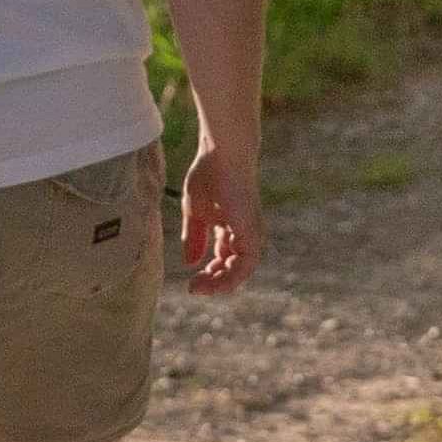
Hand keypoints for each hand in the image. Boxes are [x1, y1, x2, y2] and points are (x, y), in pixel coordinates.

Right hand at [176, 144, 260, 296]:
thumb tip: (190, 262)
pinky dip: (232, 274)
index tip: (190, 282)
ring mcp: (249, 232)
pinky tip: (213, 277)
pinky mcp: (251, 230)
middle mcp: (243, 233)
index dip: (210, 273)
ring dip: (222, 283)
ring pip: (242, 270)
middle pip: (233, 268)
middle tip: (194, 289)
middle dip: (214, 282)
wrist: (222, 153)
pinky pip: (246, 262)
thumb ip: (195, 237)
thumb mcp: (195, 211)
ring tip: (201, 287)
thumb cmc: (208, 174)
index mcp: (230, 227)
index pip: (224, 258)